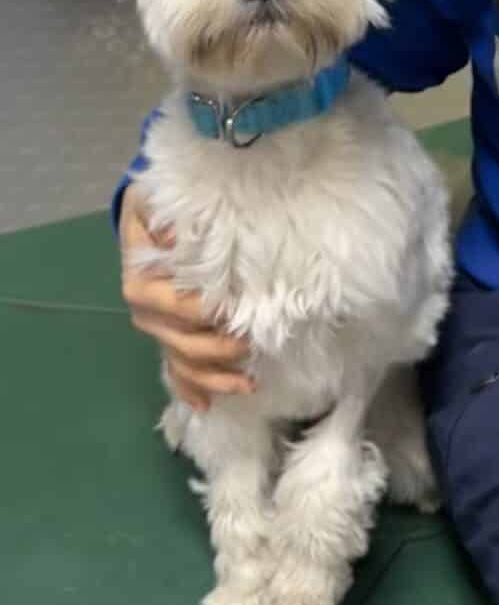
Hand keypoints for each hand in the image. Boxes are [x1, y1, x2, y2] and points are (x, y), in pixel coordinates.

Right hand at [119, 182, 252, 411]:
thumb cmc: (157, 208)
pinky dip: (192, 388)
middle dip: (217, 350)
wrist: (148, 217)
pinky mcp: (169, 337)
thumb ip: (163, 215)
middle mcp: (146, 313)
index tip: (233, 312)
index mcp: (141, 283)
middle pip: (182, 341)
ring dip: (214, 377)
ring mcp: (158, 329)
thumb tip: (176, 237)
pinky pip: (177, 370)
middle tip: (250, 346)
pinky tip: (208, 405)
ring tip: (248, 383)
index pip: (176, 307)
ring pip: (183, 362)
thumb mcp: (155, 200)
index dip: (203, 313)